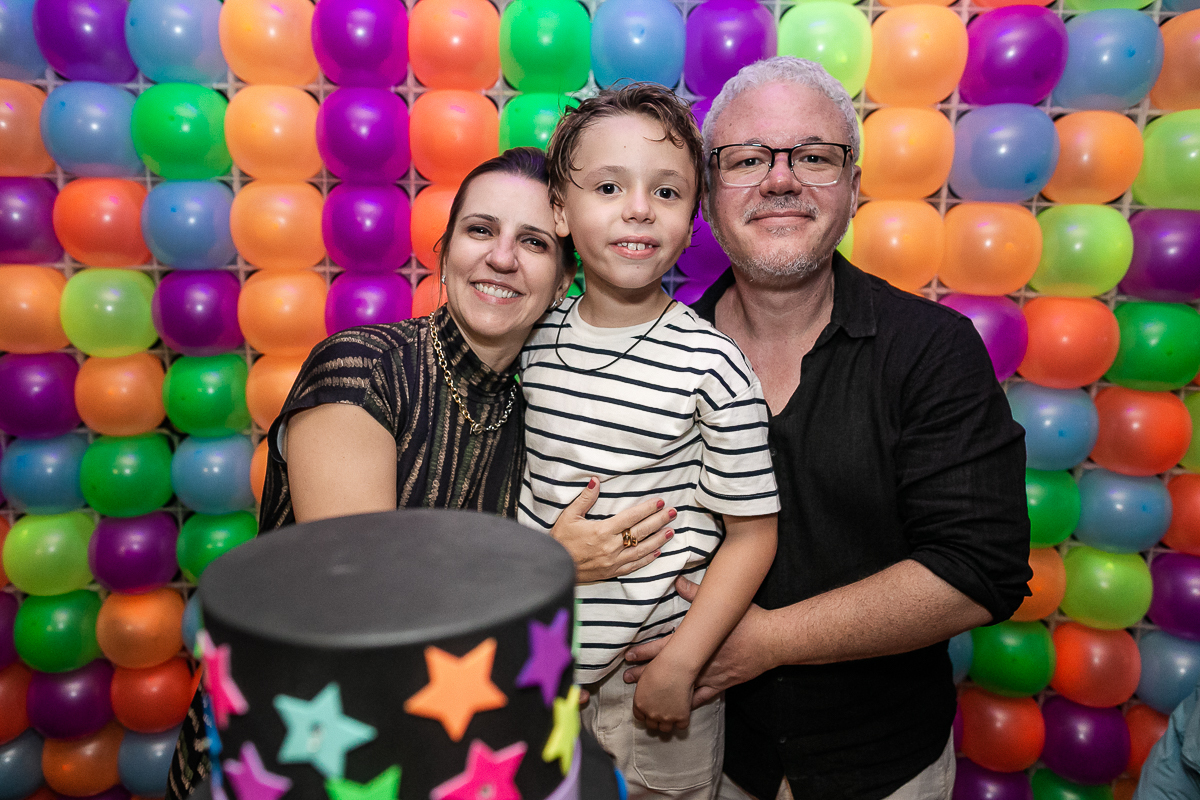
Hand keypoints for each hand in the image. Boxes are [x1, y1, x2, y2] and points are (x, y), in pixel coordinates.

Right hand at [550, 477, 675, 582]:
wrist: (555, 567)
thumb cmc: (560, 540)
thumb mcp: (569, 516)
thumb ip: (585, 499)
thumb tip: (595, 480)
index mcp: (602, 531)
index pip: (631, 517)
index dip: (647, 509)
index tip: (659, 502)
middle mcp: (611, 547)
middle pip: (640, 532)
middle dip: (658, 521)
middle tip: (672, 513)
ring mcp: (613, 561)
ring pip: (641, 550)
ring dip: (658, 540)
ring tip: (670, 531)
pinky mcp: (612, 572)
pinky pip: (634, 566)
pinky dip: (647, 559)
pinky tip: (657, 552)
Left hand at [623, 576, 773, 705]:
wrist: (772, 640)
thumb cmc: (748, 620)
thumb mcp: (722, 605)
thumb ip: (696, 594)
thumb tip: (677, 581)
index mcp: (698, 642)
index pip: (664, 648)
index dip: (645, 653)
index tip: (629, 656)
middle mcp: (701, 661)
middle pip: (668, 670)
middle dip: (646, 674)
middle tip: (627, 679)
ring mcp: (711, 675)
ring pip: (681, 687)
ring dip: (663, 691)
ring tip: (647, 697)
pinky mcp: (723, 684)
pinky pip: (702, 697)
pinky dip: (689, 703)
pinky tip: (679, 709)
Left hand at [632, 656, 694, 732]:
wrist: (676, 666)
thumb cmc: (659, 667)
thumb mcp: (644, 678)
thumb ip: (642, 692)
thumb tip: (634, 687)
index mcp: (640, 704)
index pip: (640, 717)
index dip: (646, 714)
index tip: (651, 711)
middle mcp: (651, 713)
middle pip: (652, 725)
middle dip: (656, 720)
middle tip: (662, 713)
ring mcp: (666, 717)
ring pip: (665, 729)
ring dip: (668, 723)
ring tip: (672, 716)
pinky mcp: (681, 717)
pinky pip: (681, 726)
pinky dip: (682, 721)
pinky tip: (683, 714)